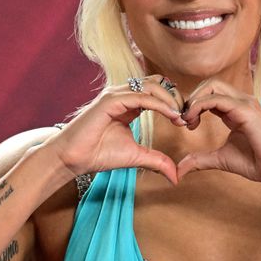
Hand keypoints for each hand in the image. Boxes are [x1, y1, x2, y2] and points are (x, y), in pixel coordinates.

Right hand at [40, 75, 186, 186]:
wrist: (73, 158)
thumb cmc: (98, 154)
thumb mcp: (136, 156)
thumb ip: (157, 161)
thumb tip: (176, 176)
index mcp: (129, 103)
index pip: (157, 92)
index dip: (174, 103)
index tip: (184, 122)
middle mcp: (123, 94)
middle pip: (158, 84)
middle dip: (176, 98)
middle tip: (187, 116)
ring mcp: (116, 94)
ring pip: (152, 87)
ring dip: (170, 100)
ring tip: (180, 117)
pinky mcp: (110, 100)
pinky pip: (141, 97)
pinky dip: (159, 105)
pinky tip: (171, 116)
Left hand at [176, 80, 260, 187]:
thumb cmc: (259, 163)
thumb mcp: (221, 160)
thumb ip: (201, 160)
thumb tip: (180, 169)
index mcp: (236, 110)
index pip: (210, 95)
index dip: (193, 105)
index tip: (186, 125)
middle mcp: (241, 102)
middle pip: (209, 84)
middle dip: (191, 98)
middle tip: (184, 120)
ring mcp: (245, 104)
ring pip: (212, 86)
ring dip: (193, 100)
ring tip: (188, 121)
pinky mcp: (246, 110)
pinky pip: (216, 99)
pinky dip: (199, 106)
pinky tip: (193, 121)